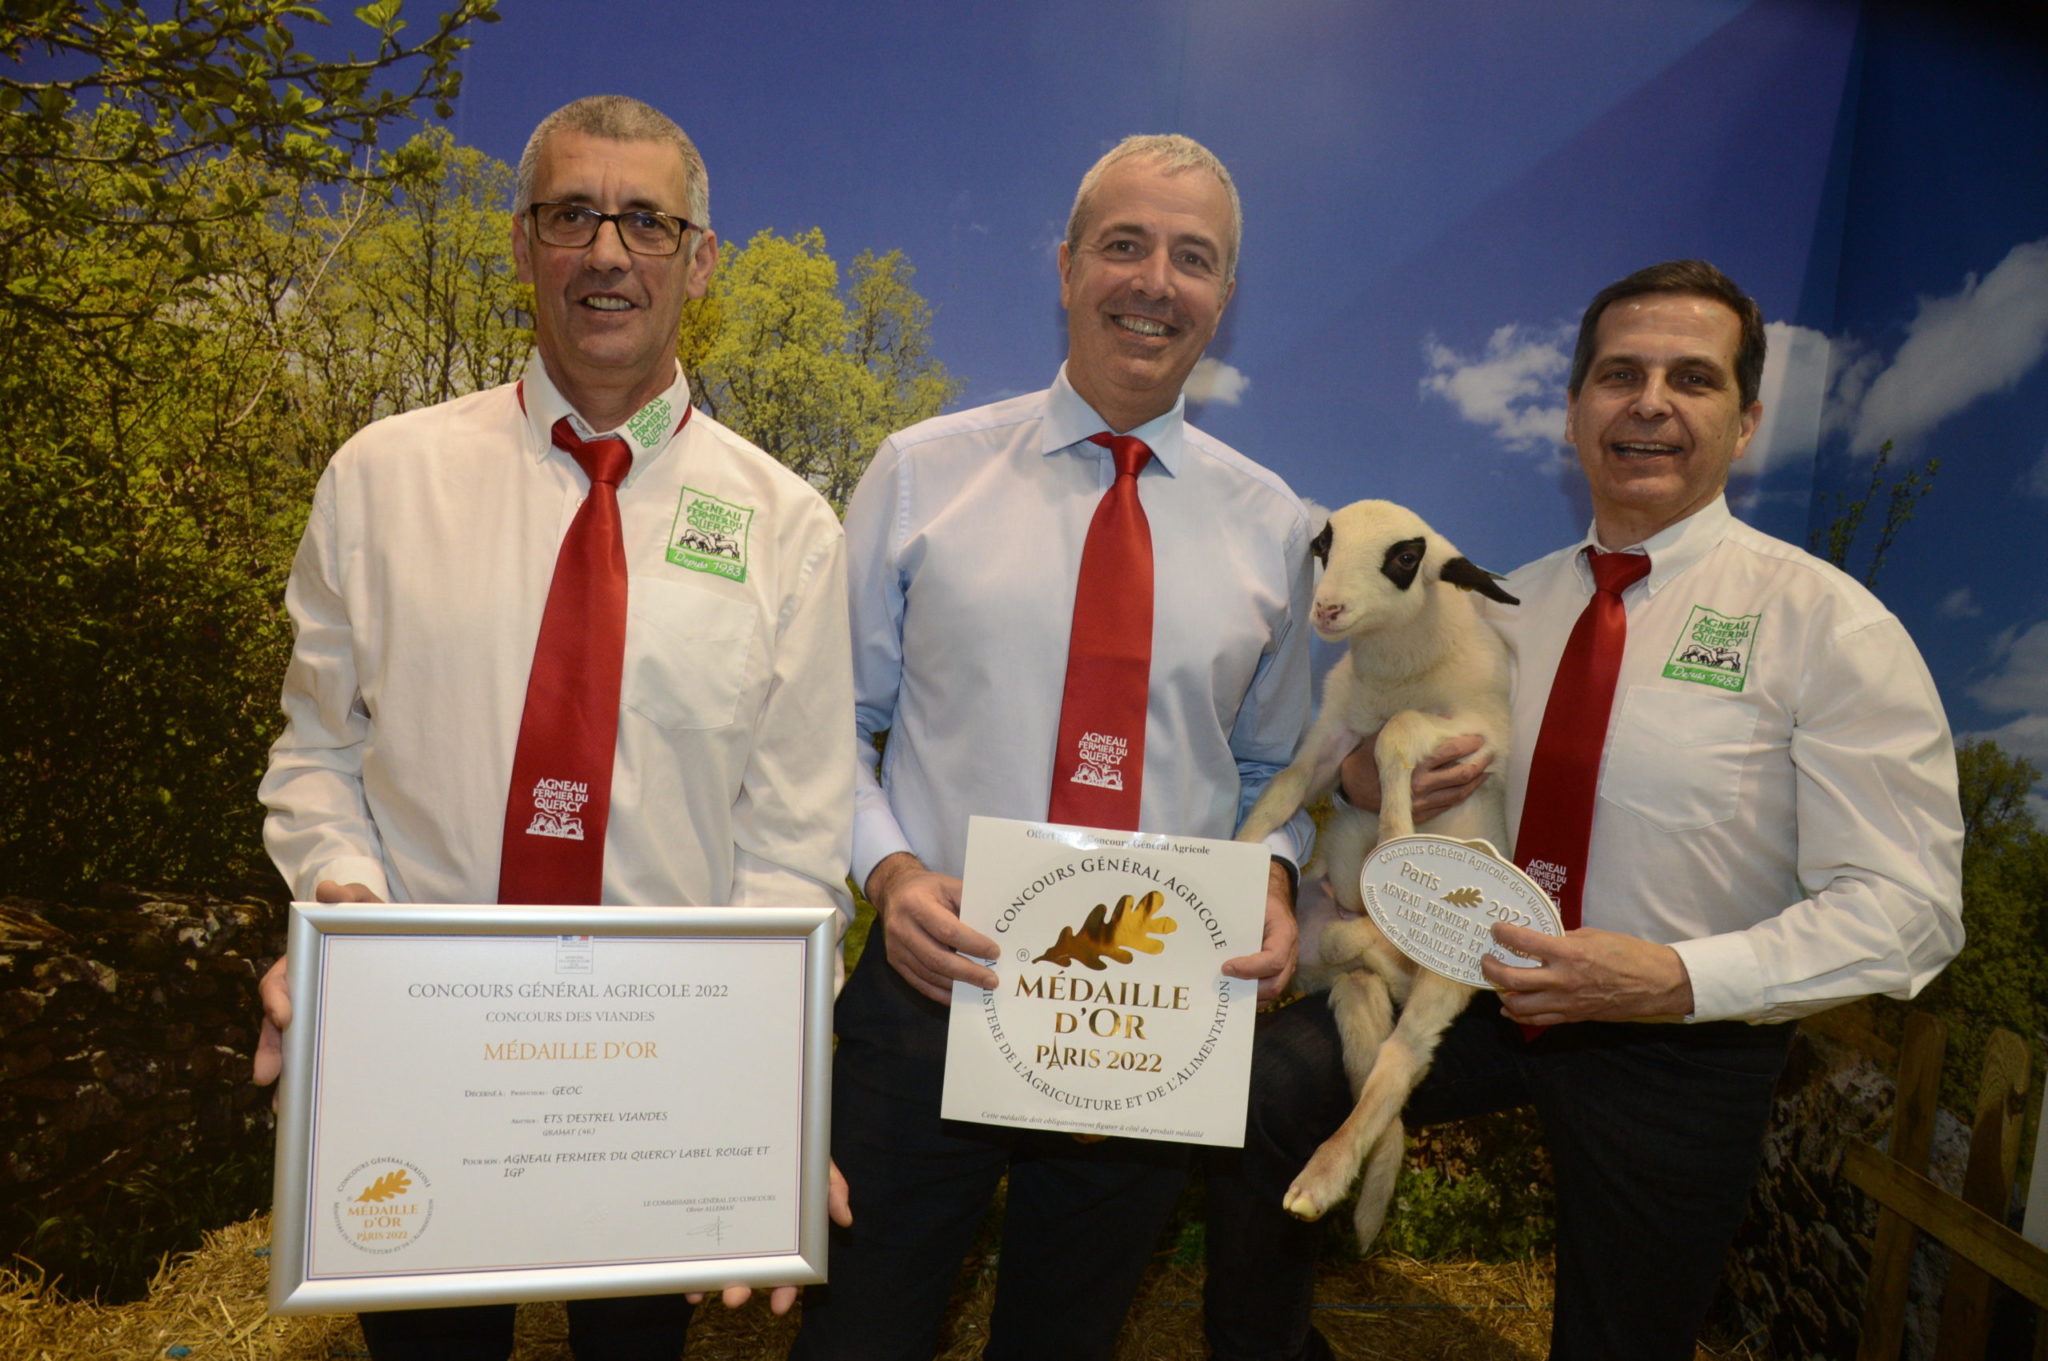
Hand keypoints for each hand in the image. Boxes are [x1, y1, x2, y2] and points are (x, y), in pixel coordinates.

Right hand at [253, 880, 382, 1087]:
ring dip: (287, 1073)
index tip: (284, 1015)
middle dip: (272, 1051)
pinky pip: (318, 1056)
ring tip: (282, 1104)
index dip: (276, 999)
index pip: (278, 983)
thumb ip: (351, 898)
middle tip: (267, 1076)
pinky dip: (310, 1078)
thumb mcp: (365, 908)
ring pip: (294, 1046)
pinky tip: (307, 1104)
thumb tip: (328, 891)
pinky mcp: (339, 1030)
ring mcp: (319, 1012)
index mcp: (303, 965)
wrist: (392, 940)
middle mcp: (304, 991)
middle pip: (279, 1025)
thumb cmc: (371, 924)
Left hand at [688, 1161, 851, 1312]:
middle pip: (752, 1270)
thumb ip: (832, 1189)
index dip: (787, 1289)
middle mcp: (758, 1236)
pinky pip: (698, 1247)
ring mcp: (731, 1229)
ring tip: (703, 1291)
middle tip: (734, 1298)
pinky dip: (692, 1266)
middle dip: (742, 1288)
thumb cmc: (794, 1148)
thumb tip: (845, 1219)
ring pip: (723, 1263)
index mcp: (788, 1233)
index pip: (790, 1268)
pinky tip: (688, 1278)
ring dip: (713, 1283)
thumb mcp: (817, 1166)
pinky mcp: (706, 1217)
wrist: (758, 1120)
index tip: (779, 1306)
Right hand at [866, 853, 997, 1002]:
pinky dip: (940, 992)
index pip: (947, 930)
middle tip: (992, 980)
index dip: (972, 944)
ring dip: (956, 984)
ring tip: (980, 987)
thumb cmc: (929, 888)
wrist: (894, 890)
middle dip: (968, 972)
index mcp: (916, 903)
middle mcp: (901, 926)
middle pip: (936, 957)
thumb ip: (970, 904)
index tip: (995, 952)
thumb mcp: (950, 885)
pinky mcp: (894, 961)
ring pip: (928, 973)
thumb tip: (997, 930)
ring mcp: (895, 947)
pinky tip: (958, 995)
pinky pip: (919, 982)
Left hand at [1221, 861, 1298, 1003]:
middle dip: (1248, 990)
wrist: (1272, 897)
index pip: (1275, 959)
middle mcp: (1290, 953)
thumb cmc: (1259, 898)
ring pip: (1272, 991)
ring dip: (1248, 997)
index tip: (1226, 967)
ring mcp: (1287, 964)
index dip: (1251, 968)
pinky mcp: (1278, 971)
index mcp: (1284, 933)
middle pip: (1275, 983)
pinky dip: (1250, 996)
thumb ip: (1238, 918)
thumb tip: (1207, 929)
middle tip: (1223, 983)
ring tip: (1225, 992)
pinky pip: (1267, 989)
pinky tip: (1231, 992)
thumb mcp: (1252, 901)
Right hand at [1337, 731, 1489, 820]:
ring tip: (1485, 770)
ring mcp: (1421, 802)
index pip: (1452, 750)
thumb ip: (1416, 724)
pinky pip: (1449, 804)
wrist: (1354, 785)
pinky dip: (1464, 794)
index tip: (1479, 737)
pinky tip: (1471, 786)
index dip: (1469, 743)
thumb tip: (1445, 714)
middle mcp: (1419, 784)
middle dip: (1480, 762)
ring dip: (1477, 780)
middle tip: (1489, 753)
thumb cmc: (1372, 755)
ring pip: (1460, 792)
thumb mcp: (1390, 733)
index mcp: (1414, 762)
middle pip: (1462, 773)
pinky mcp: (1420, 814)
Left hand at [1482, 922, 1693, 1024]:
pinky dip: (1519, 1014)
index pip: (1523, 941)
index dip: (1503, 933)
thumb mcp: (1593, 936)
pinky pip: (1538, 1019)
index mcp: (1568, 953)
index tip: (1496, 929)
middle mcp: (1562, 980)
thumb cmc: (1628, 954)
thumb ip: (1564, 939)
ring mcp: (1566, 1002)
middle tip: (1486, 959)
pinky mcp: (1573, 1016)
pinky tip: (1510, 1008)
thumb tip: (1542, 939)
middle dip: (1491, 968)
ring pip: (1519, 1006)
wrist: (1655, 984)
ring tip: (1497, 983)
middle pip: (1511, 980)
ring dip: (1502, 994)